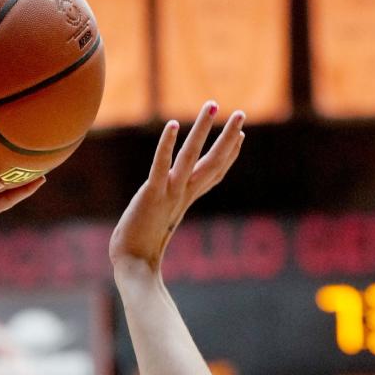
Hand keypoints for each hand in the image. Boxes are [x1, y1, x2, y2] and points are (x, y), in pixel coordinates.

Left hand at [109, 103, 245, 273]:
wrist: (132, 269)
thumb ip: (162, 219)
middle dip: (227, 138)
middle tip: (241, 113)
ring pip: (191, 157)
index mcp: (184, 201)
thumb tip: (161, 222)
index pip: (212, 175)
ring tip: (212, 105)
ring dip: (202, 130)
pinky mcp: (152, 195)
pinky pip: (161, 167)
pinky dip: (166, 146)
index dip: (228, 155)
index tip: (241, 135)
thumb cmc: (137, 253)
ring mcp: (169, 194)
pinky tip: (172, 125)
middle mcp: (181, 195)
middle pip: (212, 163)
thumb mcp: (156, 227)